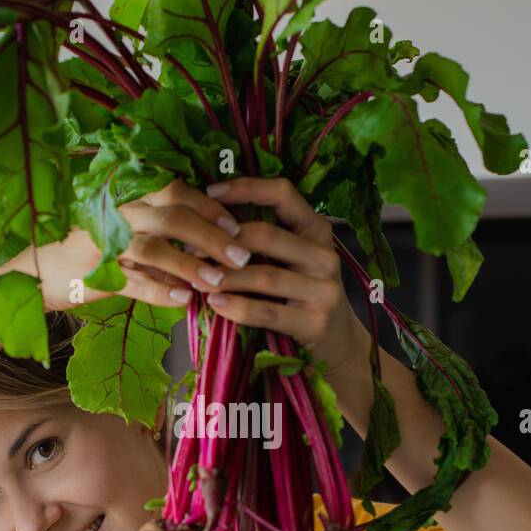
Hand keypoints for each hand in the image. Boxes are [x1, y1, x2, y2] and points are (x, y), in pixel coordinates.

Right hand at [0, 180, 253, 312]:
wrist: (31, 276)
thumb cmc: (86, 255)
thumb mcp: (123, 236)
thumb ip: (161, 237)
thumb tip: (208, 245)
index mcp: (125, 198)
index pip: (173, 190)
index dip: (209, 207)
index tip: (237, 226)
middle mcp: (113, 214)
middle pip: (170, 215)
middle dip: (210, 235)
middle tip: (241, 256)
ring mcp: (100, 243)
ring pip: (153, 247)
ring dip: (189, 264)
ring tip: (216, 281)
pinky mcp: (90, 275)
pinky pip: (132, 282)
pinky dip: (160, 292)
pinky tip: (184, 301)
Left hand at [197, 177, 366, 376]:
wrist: (339, 343)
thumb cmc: (303, 295)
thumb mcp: (294, 260)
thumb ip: (268, 239)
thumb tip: (211, 217)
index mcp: (317, 230)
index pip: (283, 193)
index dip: (246, 188)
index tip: (210, 192)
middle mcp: (325, 255)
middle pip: (267, 235)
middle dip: (223, 241)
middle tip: (191, 249)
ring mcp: (324, 290)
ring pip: (265, 276)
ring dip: (225, 277)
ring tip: (197, 279)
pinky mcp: (316, 322)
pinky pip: (267, 312)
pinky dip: (237, 308)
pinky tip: (215, 304)